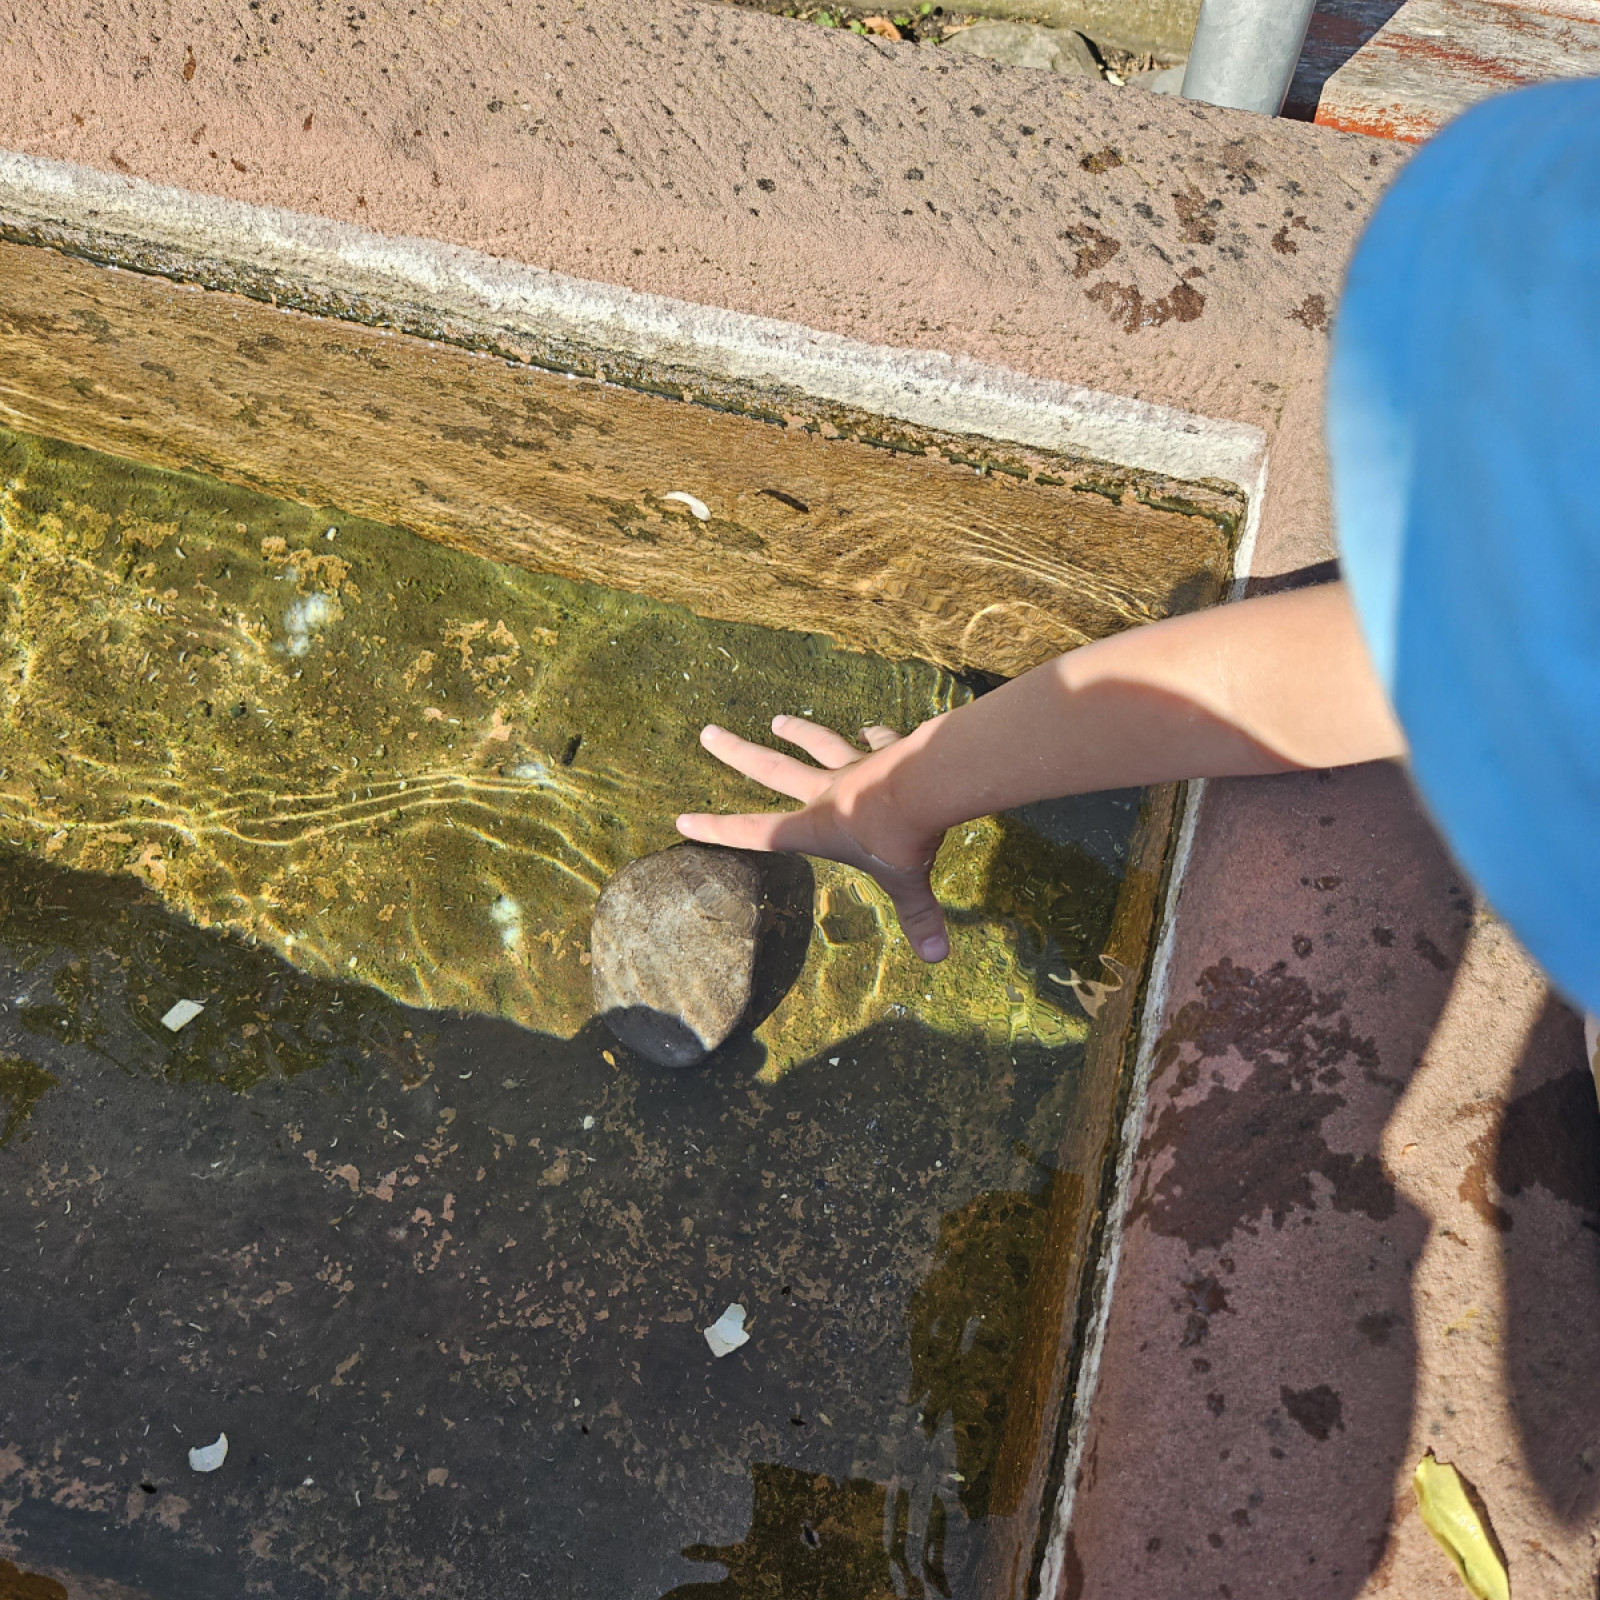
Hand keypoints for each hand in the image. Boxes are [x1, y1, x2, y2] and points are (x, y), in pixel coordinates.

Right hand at [676, 715, 951, 961]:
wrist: (928, 786)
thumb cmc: (904, 838)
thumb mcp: (907, 884)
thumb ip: (919, 917)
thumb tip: (937, 956)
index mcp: (816, 827)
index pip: (757, 832)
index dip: (717, 829)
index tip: (683, 819)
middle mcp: (827, 791)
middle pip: (772, 768)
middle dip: (736, 753)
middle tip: (707, 732)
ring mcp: (855, 767)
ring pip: (818, 745)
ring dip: (797, 732)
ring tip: (778, 719)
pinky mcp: (887, 751)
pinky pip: (877, 741)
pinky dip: (875, 735)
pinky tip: (869, 728)